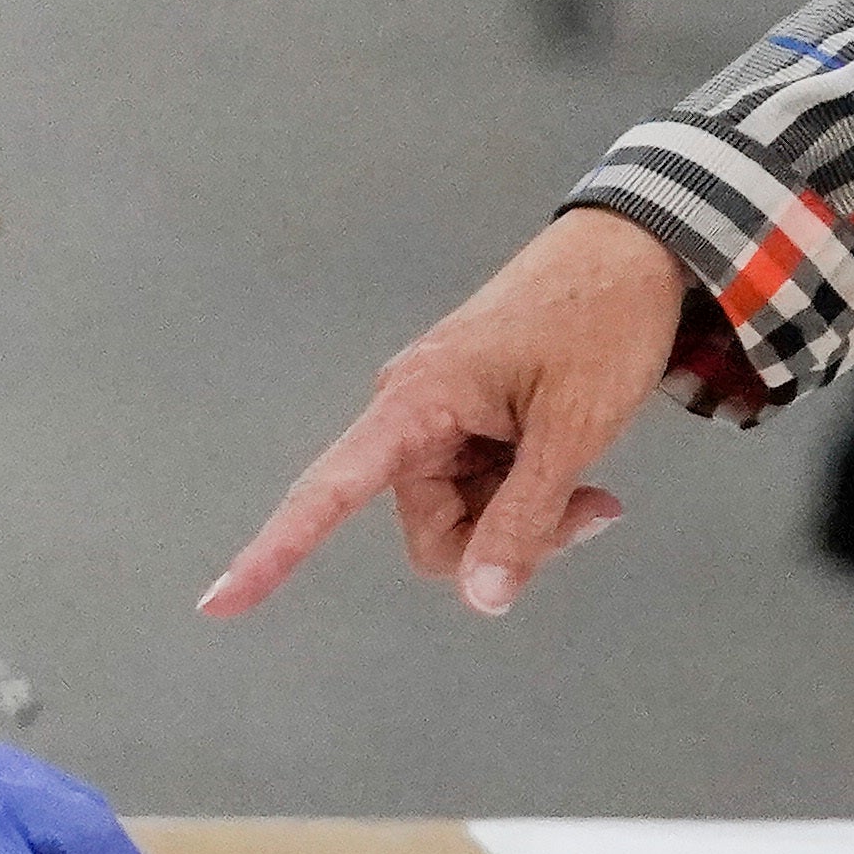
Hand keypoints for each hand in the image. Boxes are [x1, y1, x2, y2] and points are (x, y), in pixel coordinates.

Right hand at [200, 204, 687, 621]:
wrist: (634, 251)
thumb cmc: (600, 318)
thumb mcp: (572, 429)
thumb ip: (524, 518)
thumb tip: (481, 599)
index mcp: (417, 401)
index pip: (329, 490)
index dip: (274, 552)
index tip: (219, 602)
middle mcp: (413, 411)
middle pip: (434, 532)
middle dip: (508, 539)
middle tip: (585, 506)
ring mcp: (442, 417)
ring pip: (465, 519)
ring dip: (527, 518)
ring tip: (587, 478)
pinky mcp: (470, 419)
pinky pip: (484, 492)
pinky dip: (531, 496)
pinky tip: (577, 472)